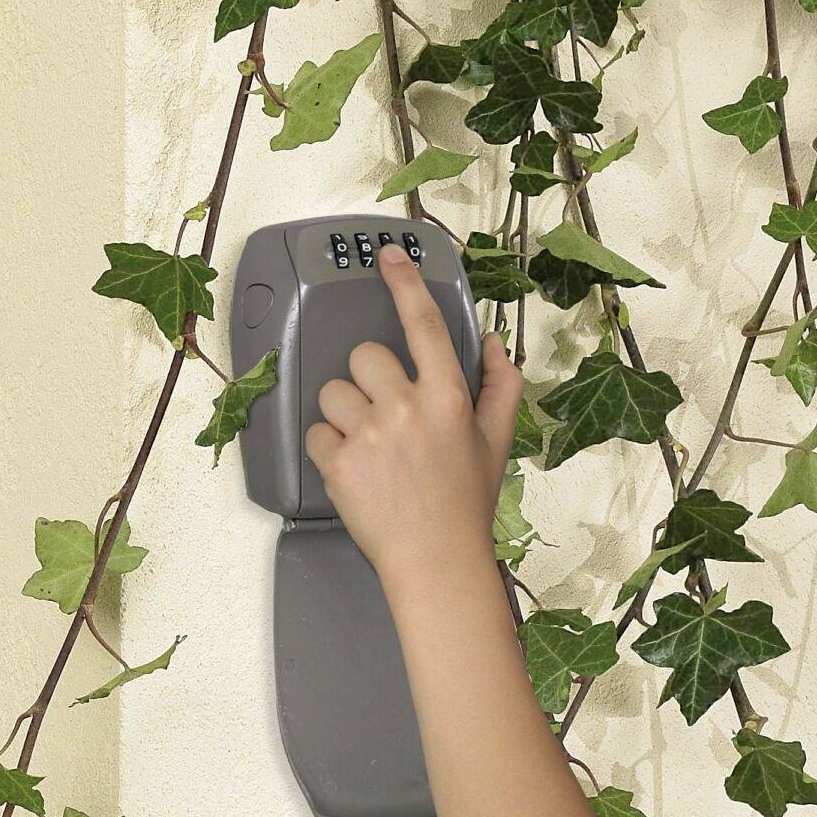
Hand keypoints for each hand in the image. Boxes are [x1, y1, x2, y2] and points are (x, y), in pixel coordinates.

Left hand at [303, 240, 524, 595]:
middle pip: (365, 355)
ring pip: (333, 391)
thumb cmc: (466, 504)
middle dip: (369, 379)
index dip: (403, 283)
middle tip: (384, 412)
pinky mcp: (337, 463)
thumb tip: (491, 342)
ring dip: (345, 413)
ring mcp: (368, 436)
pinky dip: (328, 447)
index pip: (423, 324)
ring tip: (368, 446)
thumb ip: (500, 385)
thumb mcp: (497, 441)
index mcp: (448, 397)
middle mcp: (407, 409)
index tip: (386, 255)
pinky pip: (316, 431)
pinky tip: (355, 468)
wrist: (436, 562)